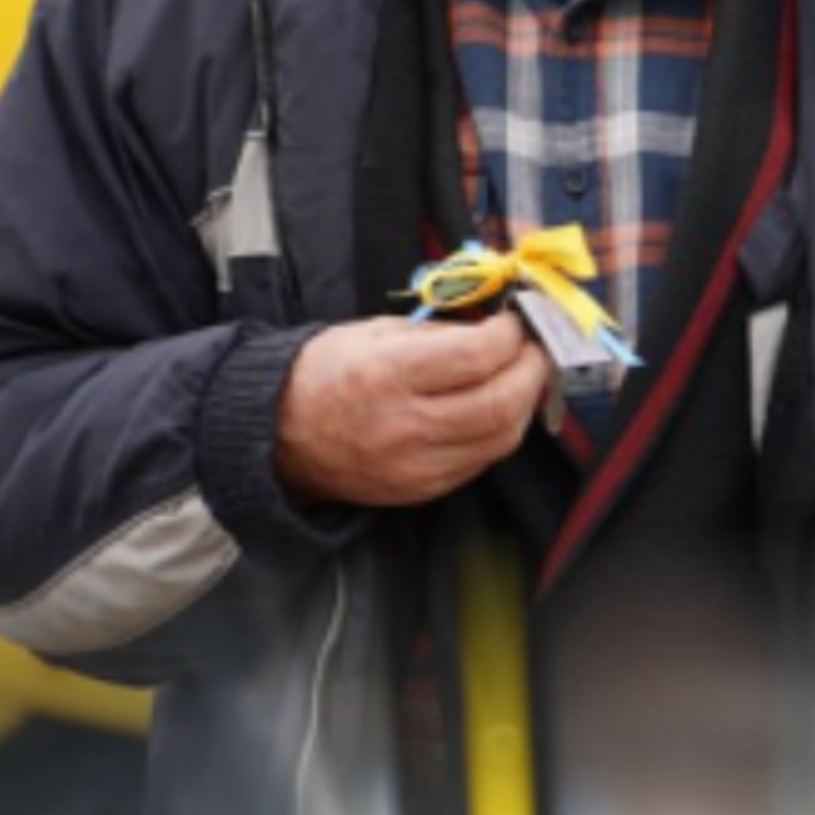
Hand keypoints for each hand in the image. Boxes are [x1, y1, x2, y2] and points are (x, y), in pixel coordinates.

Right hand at [271, 314, 552, 508]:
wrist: (281, 435)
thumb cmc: (325, 375)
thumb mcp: (374, 332)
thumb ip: (437, 332)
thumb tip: (493, 330)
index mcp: (387, 373)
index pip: (476, 356)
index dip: (510, 336)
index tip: (514, 324)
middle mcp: (404, 424)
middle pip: (499, 403)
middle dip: (531, 371)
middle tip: (534, 351)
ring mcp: (415, 465)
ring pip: (500, 438)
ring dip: (523, 406)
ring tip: (521, 380)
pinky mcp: (421, 490)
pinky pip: (480, 462)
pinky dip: (497, 434)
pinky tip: (494, 412)